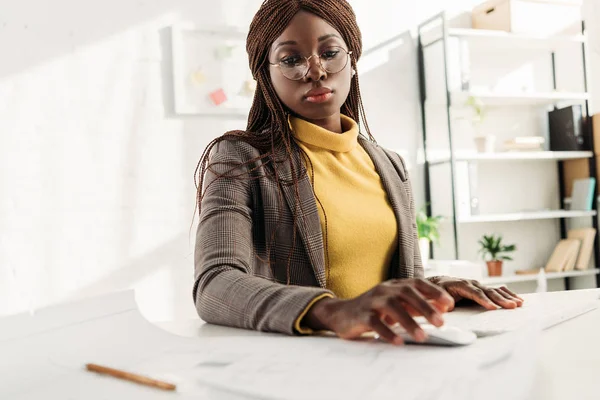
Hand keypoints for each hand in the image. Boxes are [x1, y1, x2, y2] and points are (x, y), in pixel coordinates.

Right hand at [304, 279, 454, 344]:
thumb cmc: (374, 309)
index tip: (450, 305)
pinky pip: (375, 323)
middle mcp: (384, 290)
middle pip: (407, 293)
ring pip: (392, 307)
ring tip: (422, 336)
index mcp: (395, 285)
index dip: (434, 292)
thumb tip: (443, 309)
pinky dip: (387, 332)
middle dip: (425, 307)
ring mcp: (372, 301)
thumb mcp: (397, 304)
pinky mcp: (361, 315)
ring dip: (409, 322)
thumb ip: (417, 305)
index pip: (417, 284)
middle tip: (440, 322)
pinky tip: (398, 342)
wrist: (341, 313)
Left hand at [428, 276, 523, 310]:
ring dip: (508, 297)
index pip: (474, 293)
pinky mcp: (483, 288)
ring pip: (495, 290)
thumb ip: (440, 301)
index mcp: (459, 285)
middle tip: (512, 307)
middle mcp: (471, 283)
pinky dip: (508, 295)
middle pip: (488, 291)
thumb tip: (449, 306)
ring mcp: (478, 285)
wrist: (439, 283)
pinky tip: (519, 300)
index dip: (484, 300)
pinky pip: (498, 290)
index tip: (493, 308)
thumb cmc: (437, 291)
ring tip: (519, 304)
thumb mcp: (434, 296)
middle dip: (500, 299)